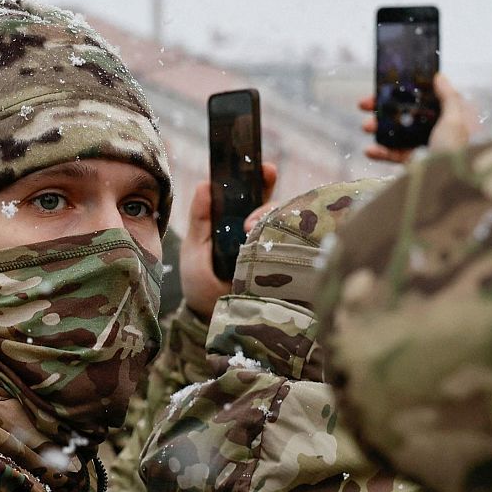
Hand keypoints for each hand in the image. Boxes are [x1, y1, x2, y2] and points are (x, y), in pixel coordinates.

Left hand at [181, 162, 277, 317]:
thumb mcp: (195, 249)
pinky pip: (296, 250)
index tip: (265, 169)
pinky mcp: (285, 270)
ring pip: (285, 225)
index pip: (254, 196)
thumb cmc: (201, 284)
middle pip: (274, 206)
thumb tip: (204, 185)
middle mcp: (260, 235)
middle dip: (273, 193)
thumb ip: (200, 219)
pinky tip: (279, 241)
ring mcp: (273, 251)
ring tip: (251, 227)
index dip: (261, 180)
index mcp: (238, 225)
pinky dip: (292, 241)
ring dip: (273, 218)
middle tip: (268, 181)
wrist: (212, 322)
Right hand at [359, 73, 479, 163]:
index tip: (386, 86)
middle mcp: (437, 129)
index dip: (405, 91)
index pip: (424, 98)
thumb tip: (439, 77)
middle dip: (383, 109)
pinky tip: (369, 150)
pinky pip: (395, 155)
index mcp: (449, 116)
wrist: (450, 184)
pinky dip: (381, 152)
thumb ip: (448, 98)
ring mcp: (425, 146)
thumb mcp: (456, 119)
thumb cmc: (457, 150)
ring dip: (379, 129)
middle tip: (363, 104)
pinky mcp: (415, 163)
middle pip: (406, 113)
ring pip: (398, 133)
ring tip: (365, 127)